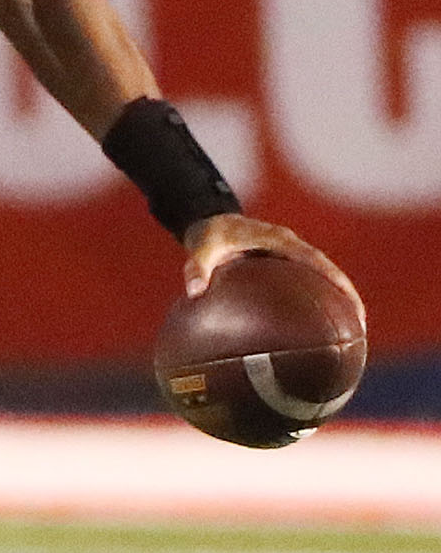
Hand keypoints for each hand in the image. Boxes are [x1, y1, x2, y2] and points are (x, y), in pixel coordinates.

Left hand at [184, 213, 364, 326]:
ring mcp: (290, 256)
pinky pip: (305, 283)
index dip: (335, 280)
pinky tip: (313, 330)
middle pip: (328, 272)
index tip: (351, 302)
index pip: (315, 261)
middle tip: (360, 325)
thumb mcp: (200, 248)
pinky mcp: (284, 264)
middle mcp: (291, 247)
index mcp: (280, 241)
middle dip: (346, 295)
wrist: (209, 220)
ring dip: (336, 300)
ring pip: (321, 278)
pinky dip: (314, 301)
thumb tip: (193, 291)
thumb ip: (196, 267)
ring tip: (348, 332)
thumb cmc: (208, 234)